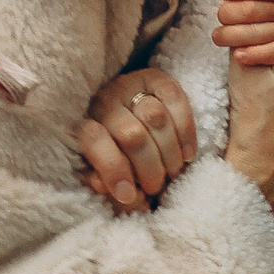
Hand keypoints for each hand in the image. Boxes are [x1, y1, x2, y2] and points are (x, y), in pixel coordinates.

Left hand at [75, 69, 196, 214]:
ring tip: (172, 173)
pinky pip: (177, 101)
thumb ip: (102, 176)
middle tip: (155, 188)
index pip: (96, 142)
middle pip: (133, 135)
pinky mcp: (158, 78)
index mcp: (86, 120)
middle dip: (148, 168)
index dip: (113, 171)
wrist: (125, 109)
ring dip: (169, 153)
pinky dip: (186, 131)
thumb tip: (104, 186)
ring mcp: (132, 84)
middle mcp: (107, 99)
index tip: (128, 195)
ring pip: (157, 119)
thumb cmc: (113, 147)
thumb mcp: (100, 164)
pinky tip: (187, 154)